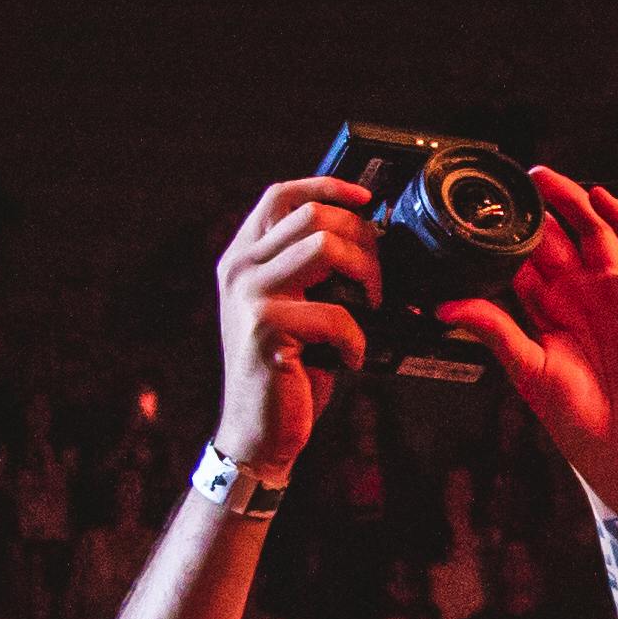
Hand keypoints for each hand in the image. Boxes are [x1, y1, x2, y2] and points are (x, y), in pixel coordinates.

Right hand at [212, 175, 379, 474]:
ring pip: (324, 247)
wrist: (257, 432)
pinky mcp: (266, 329)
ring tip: (371, 308)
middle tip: (378, 278)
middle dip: (362, 239)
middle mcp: (239, 269)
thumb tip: (367, 239)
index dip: (327, 186)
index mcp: (242, 257)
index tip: (367, 199)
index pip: (281, 195)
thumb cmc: (286, 371)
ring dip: (365, 276)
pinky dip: (356, 338)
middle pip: (313, 215)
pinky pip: (334, 313)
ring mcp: (249, 296)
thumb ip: (310, 271)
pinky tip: (351, 358)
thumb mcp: (292, 309)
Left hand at [440, 167, 617, 510]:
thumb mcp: (526, 369)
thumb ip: (493, 330)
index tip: (482, 212)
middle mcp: (582, 298)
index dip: (507, 237)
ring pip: (594, 235)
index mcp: (550, 314)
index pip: (525, 264)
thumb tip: (446, 307)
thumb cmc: (578, 420)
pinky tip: (602, 199)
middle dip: (537, 212)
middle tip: (512, 183)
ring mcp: (616, 295)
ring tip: (547, 180)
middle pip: (558, 242)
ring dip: (573, 205)